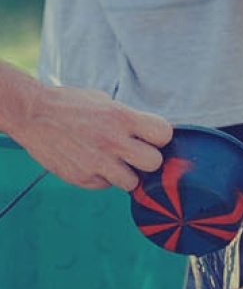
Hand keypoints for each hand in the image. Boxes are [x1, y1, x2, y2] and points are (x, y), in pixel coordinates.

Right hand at [12, 84, 172, 190]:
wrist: (32, 114)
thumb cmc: (73, 105)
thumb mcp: (106, 102)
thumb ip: (131, 120)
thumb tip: (155, 136)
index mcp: (121, 117)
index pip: (163, 134)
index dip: (160, 137)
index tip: (151, 137)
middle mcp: (112, 141)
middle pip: (154, 163)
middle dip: (148, 159)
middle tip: (135, 154)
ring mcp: (97, 162)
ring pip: (132, 182)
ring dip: (126, 174)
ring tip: (113, 161)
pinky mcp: (82, 178)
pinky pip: (106, 185)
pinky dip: (102, 178)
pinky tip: (91, 162)